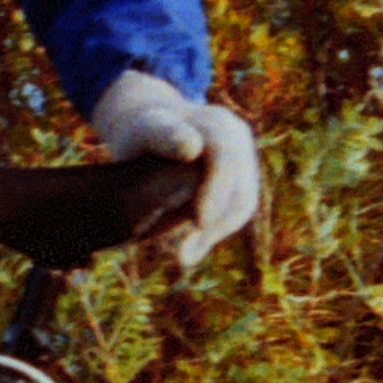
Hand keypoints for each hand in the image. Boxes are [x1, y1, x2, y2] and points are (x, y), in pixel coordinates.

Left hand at [89, 69, 262, 270]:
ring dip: (216, 233)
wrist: (147, 129)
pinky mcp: (238, 178)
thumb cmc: (139, 130)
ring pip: (242, 203)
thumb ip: (164, 137)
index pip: (227, 160)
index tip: (199, 222)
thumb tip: (192, 149)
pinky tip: (190, 251)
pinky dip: (214, 231)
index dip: (217, 191)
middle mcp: (238, 140)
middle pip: (240, 187)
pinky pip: (236, 209)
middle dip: (216, 223)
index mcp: (219, 125)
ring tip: (184, 258)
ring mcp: (243, 160)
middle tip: (184, 256)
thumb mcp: (144, 129)